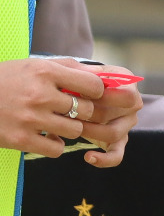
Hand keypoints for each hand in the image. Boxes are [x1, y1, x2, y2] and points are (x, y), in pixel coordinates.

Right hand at [0, 58, 143, 165]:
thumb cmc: (4, 80)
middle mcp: (39, 94)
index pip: (93, 85)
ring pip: (75, 131)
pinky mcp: (19, 139)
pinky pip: (57, 149)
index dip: (95, 92)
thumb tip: (102, 75)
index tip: (88, 94)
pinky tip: (45, 138)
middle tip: (70, 111)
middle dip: (82, 112)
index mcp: (44, 72)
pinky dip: (54, 145)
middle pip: (86, 110)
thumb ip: (67, 68)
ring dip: (70, 129)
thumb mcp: (32, 66)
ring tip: (56, 123)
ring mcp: (30, 118)